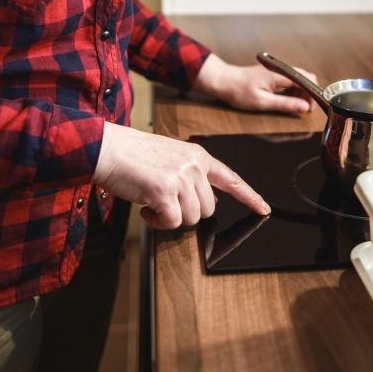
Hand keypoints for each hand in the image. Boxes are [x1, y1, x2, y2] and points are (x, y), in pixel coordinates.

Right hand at [94, 122, 269, 229]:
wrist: (108, 149)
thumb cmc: (134, 155)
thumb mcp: (171, 157)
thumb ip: (191, 175)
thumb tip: (205, 202)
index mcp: (198, 156)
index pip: (231, 179)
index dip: (249, 196)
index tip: (263, 209)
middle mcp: (194, 166)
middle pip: (208, 209)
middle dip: (187, 212)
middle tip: (165, 202)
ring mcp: (181, 178)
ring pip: (192, 218)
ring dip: (171, 218)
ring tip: (153, 202)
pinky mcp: (165, 192)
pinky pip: (172, 222)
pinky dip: (157, 222)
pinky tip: (146, 208)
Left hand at [194, 54, 316, 114]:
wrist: (224, 81)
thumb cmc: (239, 91)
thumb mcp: (263, 102)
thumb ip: (285, 104)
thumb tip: (304, 107)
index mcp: (279, 74)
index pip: (306, 81)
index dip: (312, 95)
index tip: (311, 107)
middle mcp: (280, 69)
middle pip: (305, 78)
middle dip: (309, 93)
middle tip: (305, 109)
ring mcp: (277, 70)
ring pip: (299, 79)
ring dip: (302, 92)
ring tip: (297, 106)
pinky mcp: (273, 74)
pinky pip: (290, 80)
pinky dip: (294, 90)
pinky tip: (289, 100)